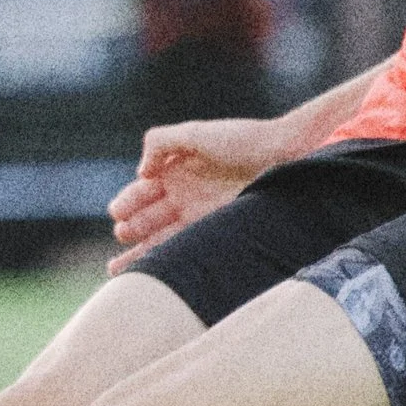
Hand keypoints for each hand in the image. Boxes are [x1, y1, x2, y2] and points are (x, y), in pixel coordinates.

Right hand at [106, 117, 289, 267]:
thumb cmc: (243, 140)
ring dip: (141, 253)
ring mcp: (201, 215)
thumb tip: (141, 173)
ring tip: (118, 269)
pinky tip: (153, 272)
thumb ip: (160, 143)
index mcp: (176, 170)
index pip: (142, 191)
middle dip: (131, 229)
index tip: (117, 214)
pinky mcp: (218, 231)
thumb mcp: (196, 133)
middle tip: (122, 235)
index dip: (128, 203)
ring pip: (162, 238)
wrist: (287, 155)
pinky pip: (186, 248)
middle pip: (149, 217)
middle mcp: (185, 195)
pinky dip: (168, 260)